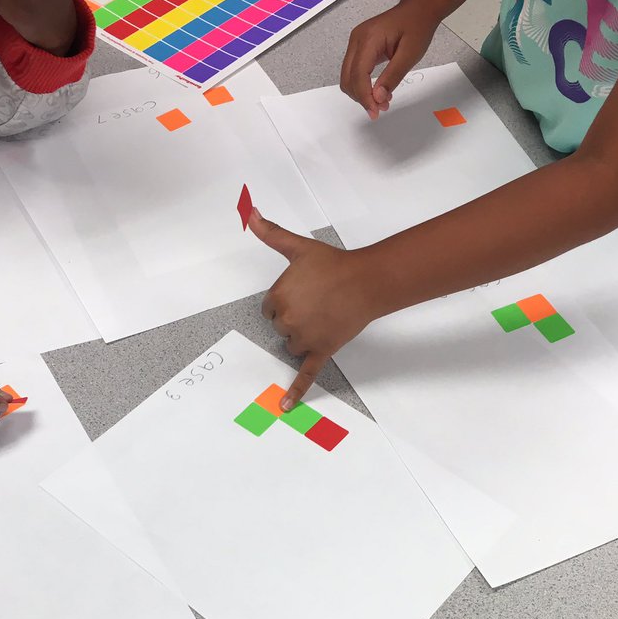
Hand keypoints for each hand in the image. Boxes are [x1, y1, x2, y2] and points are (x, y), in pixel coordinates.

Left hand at [249, 210, 376, 407]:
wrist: (367, 281)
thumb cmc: (334, 264)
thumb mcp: (297, 247)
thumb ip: (271, 233)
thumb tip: (250, 212)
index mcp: (279, 298)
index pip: (269, 309)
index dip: (285, 301)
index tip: (302, 293)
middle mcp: (288, 321)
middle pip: (280, 328)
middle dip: (296, 319)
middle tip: (317, 303)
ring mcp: (304, 339)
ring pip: (292, 347)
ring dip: (303, 338)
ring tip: (324, 318)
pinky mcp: (321, 352)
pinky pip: (304, 375)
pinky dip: (294, 392)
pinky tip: (285, 406)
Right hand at [340, 0, 436, 118]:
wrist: (418, 9)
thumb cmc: (417, 27)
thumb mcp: (410, 54)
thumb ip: (392, 77)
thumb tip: (377, 98)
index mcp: (369, 38)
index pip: (358, 74)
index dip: (364, 97)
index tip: (375, 112)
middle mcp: (357, 39)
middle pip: (348, 78)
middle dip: (361, 97)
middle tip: (380, 108)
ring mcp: (355, 42)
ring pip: (348, 78)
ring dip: (361, 93)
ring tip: (381, 100)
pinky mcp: (358, 47)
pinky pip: (353, 72)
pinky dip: (362, 85)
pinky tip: (377, 90)